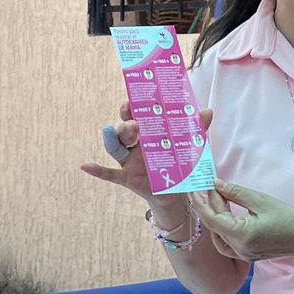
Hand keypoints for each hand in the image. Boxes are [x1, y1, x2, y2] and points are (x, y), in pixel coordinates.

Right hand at [81, 103, 215, 203]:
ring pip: (115, 146)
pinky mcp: (127, 177)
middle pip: (124, 129)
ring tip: (112, 132)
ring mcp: (128, 161)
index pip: (135, 115)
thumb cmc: (178, 164)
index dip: (132, 106)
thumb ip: (196, 130)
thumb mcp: (190, 147)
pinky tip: (85, 165)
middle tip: (135, 124)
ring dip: (112, 138)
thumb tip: (207, 111)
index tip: (132, 100)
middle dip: (127, 124)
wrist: (175, 193)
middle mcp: (135, 144)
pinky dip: (97, 170)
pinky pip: (109, 173)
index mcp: (148, 132)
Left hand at [187, 182, 293, 263]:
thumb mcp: (260, 200)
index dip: (201, 203)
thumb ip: (235, 193)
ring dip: (214, 219)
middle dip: (210, 206)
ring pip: (218, 237)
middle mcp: (239, 249)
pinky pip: (227, 244)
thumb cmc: (287, 217)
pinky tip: (224, 217)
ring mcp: (243, 255)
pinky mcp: (247, 255)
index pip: (212, 220)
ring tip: (216, 200)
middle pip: (215, 226)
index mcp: (241, 236)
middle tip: (207, 187)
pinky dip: (222, 230)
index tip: (194, 189)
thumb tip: (216, 184)